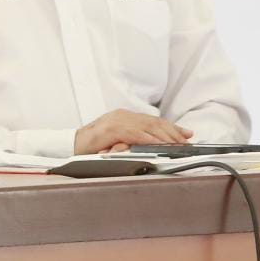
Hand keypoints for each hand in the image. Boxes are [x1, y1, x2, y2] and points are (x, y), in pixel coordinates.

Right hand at [74, 109, 193, 154]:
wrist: (71, 144)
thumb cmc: (93, 144)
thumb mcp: (117, 140)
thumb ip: (133, 138)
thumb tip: (153, 145)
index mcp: (124, 116)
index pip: (153, 120)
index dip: (172, 127)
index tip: (187, 135)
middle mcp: (123, 115)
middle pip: (154, 122)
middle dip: (173, 132)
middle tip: (187, 141)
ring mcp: (117, 120)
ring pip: (148, 127)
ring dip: (165, 137)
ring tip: (178, 145)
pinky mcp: (112, 129)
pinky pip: (135, 134)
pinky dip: (149, 140)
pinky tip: (159, 145)